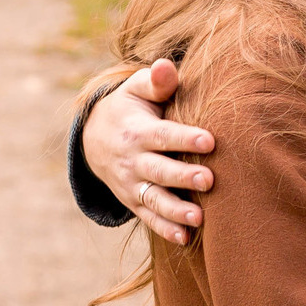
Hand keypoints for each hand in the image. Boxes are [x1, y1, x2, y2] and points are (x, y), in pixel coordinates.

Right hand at [82, 59, 216, 244]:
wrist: (94, 137)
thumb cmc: (131, 107)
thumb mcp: (137, 89)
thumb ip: (156, 81)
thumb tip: (166, 66)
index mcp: (137, 131)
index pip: (163, 135)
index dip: (185, 138)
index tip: (210, 141)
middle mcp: (132, 160)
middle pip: (159, 171)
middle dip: (182, 177)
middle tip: (209, 180)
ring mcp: (131, 184)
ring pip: (154, 199)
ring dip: (175, 210)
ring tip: (199, 218)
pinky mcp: (134, 201)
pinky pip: (148, 218)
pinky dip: (165, 230)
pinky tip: (185, 239)